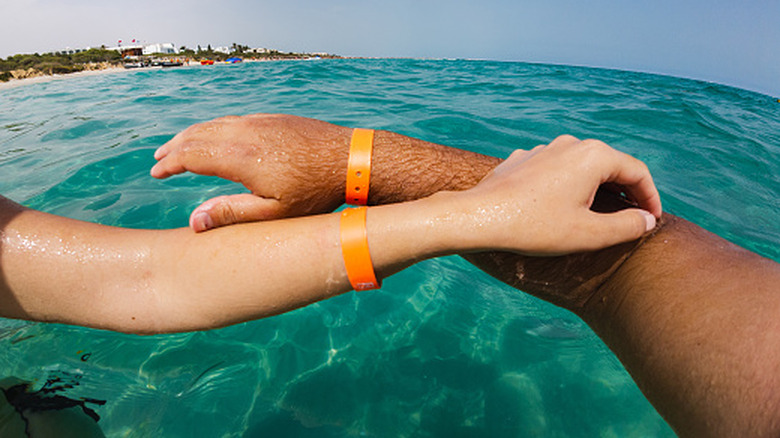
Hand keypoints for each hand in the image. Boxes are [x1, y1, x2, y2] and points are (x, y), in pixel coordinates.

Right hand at [151, 114, 349, 230]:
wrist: (351, 160)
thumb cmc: (315, 192)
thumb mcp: (274, 213)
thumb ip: (233, 214)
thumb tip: (194, 221)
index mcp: (240, 157)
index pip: (190, 155)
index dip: (169, 164)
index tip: (155, 173)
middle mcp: (245, 132)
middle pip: (197, 135)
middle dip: (174, 147)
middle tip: (158, 159)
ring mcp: (260, 121)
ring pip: (215, 124)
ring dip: (192, 135)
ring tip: (179, 145)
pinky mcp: (274, 118)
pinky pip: (234, 118)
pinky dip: (214, 127)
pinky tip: (216, 135)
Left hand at [442, 135, 660, 254]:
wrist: (479, 217)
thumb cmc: (534, 227)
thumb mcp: (588, 234)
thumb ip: (626, 226)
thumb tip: (646, 220)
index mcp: (593, 156)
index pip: (637, 172)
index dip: (650, 197)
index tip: (653, 220)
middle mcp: (570, 144)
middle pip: (611, 165)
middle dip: (625, 191)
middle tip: (634, 216)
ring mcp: (544, 149)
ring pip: (582, 166)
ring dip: (597, 186)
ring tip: (601, 211)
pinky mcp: (524, 160)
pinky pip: (557, 170)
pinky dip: (569, 185)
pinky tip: (563, 206)